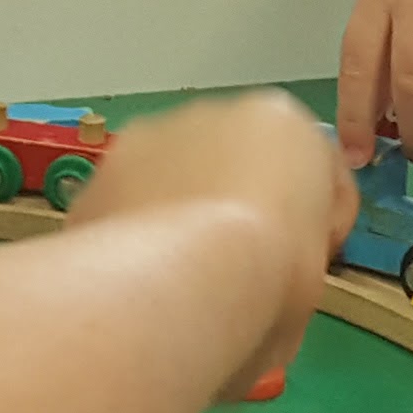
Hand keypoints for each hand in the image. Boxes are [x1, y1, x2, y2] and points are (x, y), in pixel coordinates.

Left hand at [70, 92, 353, 390]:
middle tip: (239, 278)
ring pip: (176, 180)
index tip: (301, 272)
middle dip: (240, 212)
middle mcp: (216, 111)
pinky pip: (129, 206)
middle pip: (238, 166)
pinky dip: (135, 237)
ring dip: (181, 218)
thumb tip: (267, 301)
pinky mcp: (97, 172)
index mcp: (286, 124)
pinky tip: (138, 286)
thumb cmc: (270, 280)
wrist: (178, 284)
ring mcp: (149, 135)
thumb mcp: (314, 283)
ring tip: (180, 288)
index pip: (314, 172)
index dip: (313, 228)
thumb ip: (296, 264)